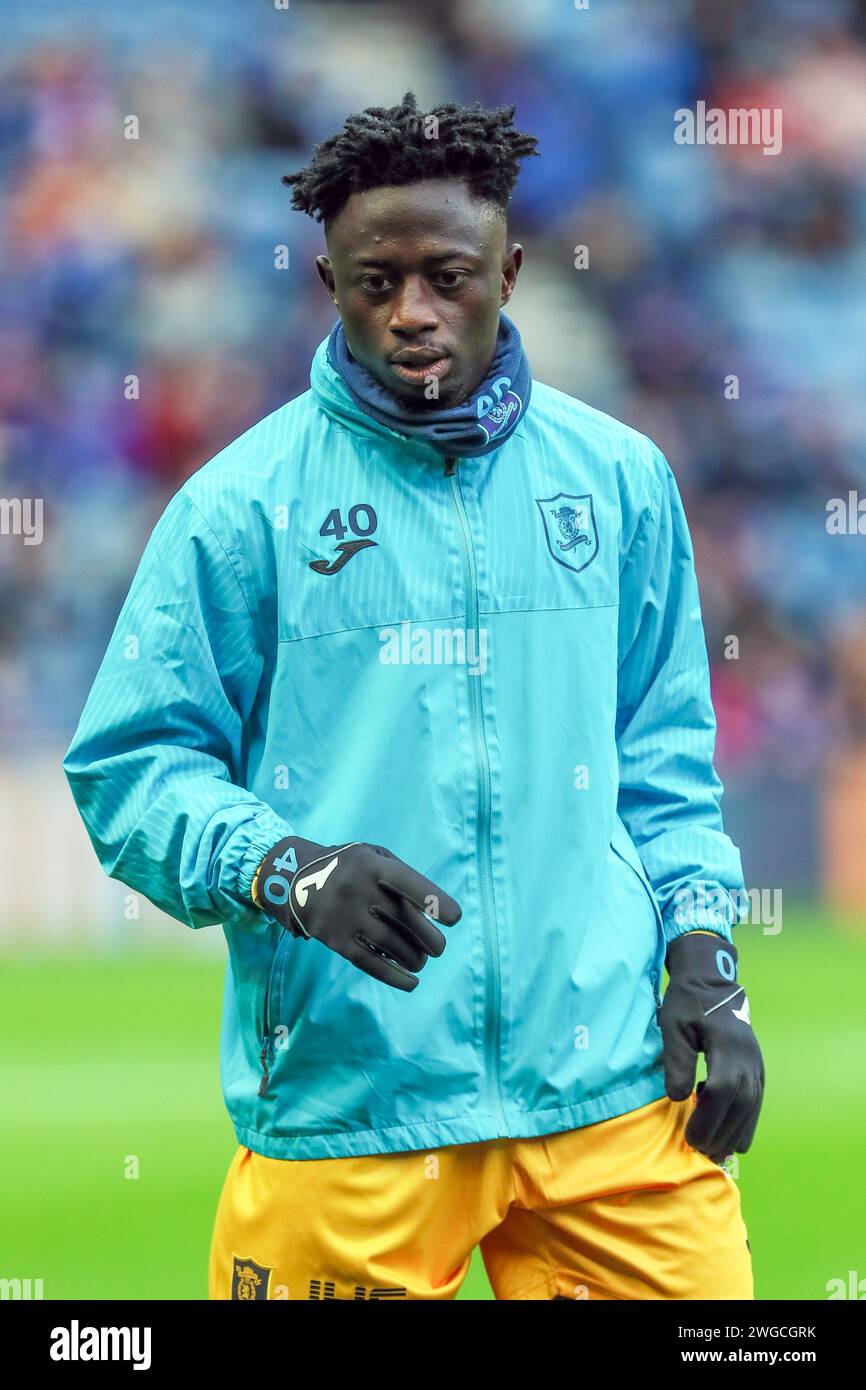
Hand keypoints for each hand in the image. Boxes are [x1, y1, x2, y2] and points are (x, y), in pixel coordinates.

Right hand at [253, 836, 460, 991]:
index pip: (407, 882)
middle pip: (402, 919)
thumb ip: (401, 875)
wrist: (293, 878)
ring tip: (422, 960)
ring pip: (389, 944)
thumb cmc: (348, 866)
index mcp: (370, 864)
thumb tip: (432, 910)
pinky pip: (368, 962)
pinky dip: (393, 975)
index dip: (432, 899)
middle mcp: (357, 889)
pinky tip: (411, 982)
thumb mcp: (371, 855)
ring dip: (414, 958)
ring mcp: (344, 916)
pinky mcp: (334, 939)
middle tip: (439, 948)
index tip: (455, 918)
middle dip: (429, 939)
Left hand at [658, 931, 764, 1163]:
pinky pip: (755, 1102)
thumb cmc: (687, 1003)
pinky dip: (744, 1122)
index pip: (724, 1089)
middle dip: (721, 1133)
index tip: (689, 1138)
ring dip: (734, 1133)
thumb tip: (677, 1098)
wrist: (712, 983)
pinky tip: (727, 1136)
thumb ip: (676, 1060)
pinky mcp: (757, 1069)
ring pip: (752, 1107)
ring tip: (714, 1152)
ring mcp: (756, 1064)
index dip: (708, 1117)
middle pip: (741, 1104)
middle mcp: (748, 1057)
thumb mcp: (673, 1025)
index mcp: (728, 1044)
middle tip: (700, 1152)